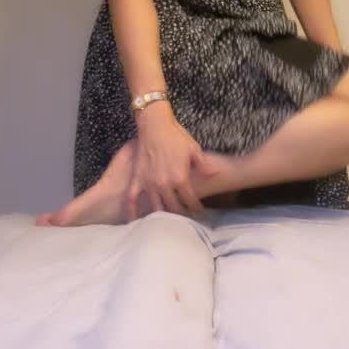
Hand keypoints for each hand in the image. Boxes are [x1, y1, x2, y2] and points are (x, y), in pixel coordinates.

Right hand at [125, 107, 220, 221]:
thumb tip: (216, 174)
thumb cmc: (176, 136)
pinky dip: (132, 212)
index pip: (190, 201)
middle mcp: (164, 184)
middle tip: (186, 220)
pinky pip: (132, 199)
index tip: (200, 214)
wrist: (154, 124)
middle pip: (174, 208)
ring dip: (163, 217)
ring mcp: (149, 183)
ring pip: (156, 208)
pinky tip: (133, 222)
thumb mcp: (194, 149)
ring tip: (168, 223)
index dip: (197, 209)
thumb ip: (204, 165)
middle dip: (182, 216)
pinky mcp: (137, 179)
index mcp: (180, 178)